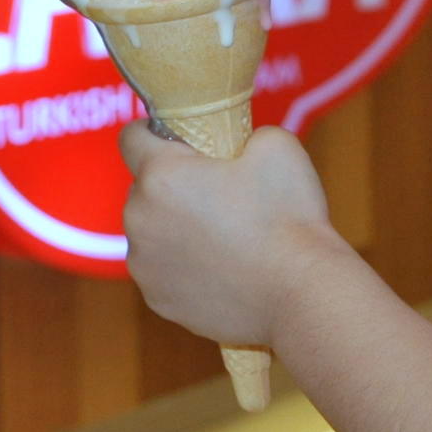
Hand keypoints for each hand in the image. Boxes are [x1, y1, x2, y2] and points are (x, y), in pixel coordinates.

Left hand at [119, 121, 340, 346]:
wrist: (300, 294)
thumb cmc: (287, 216)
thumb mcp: (275, 145)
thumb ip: (241, 133)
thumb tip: (236, 147)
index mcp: (161, 176)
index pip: (131, 137)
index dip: (155, 131)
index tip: (181, 140)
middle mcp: (140, 220)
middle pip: (144, 187)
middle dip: (172, 183)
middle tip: (218, 191)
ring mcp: (146, 265)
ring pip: (151, 230)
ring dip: (173, 226)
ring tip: (223, 235)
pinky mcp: (158, 300)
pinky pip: (162, 269)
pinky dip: (182, 264)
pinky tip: (220, 267)